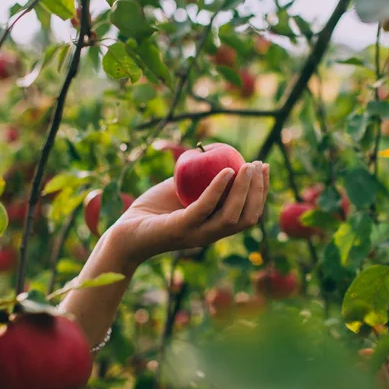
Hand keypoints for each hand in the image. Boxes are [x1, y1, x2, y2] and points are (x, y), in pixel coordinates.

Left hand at [109, 161, 269, 265]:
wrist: (125, 232)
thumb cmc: (152, 210)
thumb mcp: (180, 189)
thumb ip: (198, 178)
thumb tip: (215, 153)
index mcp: (214, 228)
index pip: (248, 214)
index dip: (261, 192)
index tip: (264, 168)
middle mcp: (210, 235)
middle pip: (246, 216)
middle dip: (258, 190)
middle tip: (259, 164)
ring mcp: (196, 234)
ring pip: (231, 215)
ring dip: (244, 189)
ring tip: (247, 166)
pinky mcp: (180, 228)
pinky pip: (204, 207)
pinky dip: (218, 188)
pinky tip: (226, 171)